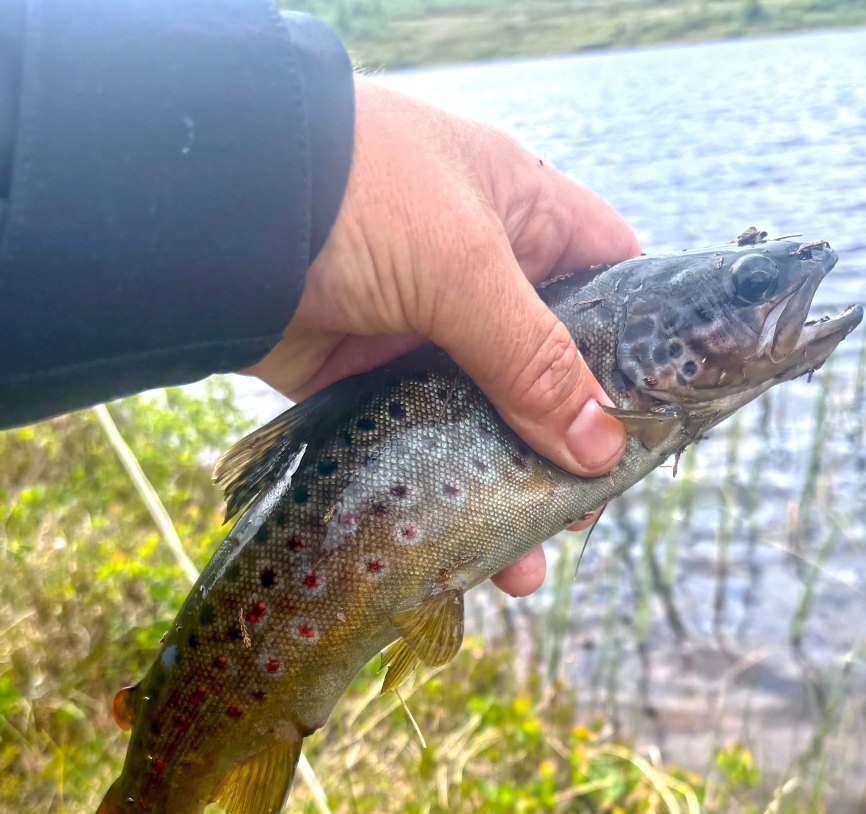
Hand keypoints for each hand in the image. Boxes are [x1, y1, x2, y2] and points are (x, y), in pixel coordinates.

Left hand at [248, 76, 639, 594]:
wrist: (215, 214)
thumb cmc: (358, 199)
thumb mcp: (463, 266)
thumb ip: (533, 358)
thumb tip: (603, 449)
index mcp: (521, 218)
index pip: (609, 277)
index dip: (636, 345)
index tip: (651, 421)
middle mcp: (478, 275)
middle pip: (548, 368)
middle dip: (566, 442)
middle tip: (581, 510)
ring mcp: (422, 331)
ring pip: (484, 419)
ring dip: (503, 486)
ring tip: (523, 563)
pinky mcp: (367, 379)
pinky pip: (421, 444)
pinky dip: (440, 492)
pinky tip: (461, 547)